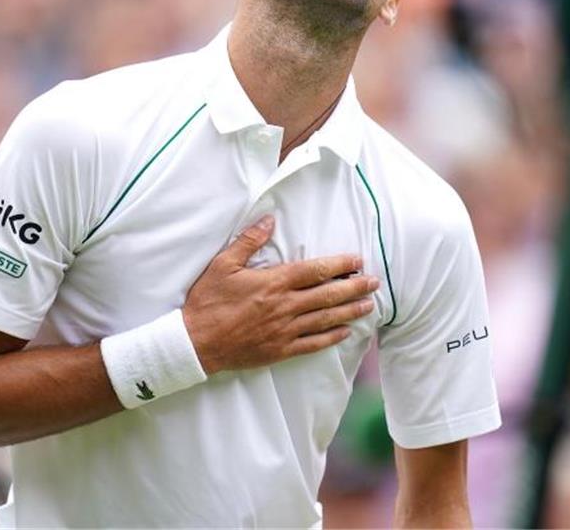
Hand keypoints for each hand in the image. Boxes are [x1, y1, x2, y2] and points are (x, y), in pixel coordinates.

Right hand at [182, 215, 378, 374]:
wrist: (195, 343)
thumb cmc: (207, 301)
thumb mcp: (223, 264)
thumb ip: (248, 241)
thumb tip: (270, 220)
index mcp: (273, 282)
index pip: (315, 270)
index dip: (339, 264)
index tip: (357, 260)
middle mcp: (285, 306)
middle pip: (328, 294)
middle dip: (354, 287)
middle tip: (374, 282)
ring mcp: (284, 330)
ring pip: (326, 319)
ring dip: (350, 310)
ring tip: (369, 305)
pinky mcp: (280, 350)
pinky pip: (313, 344)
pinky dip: (332, 337)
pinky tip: (346, 331)